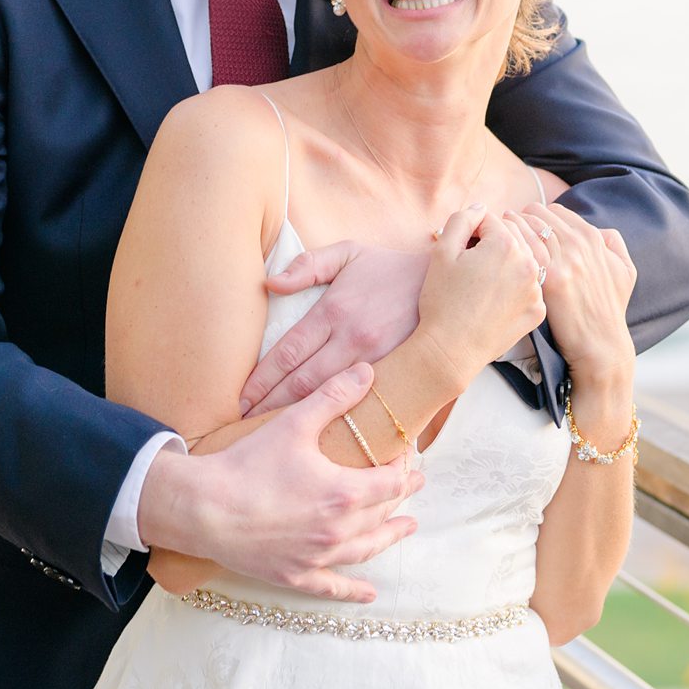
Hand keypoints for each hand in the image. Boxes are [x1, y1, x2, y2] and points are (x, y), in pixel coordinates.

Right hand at [141, 364, 424, 602]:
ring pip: (367, 547)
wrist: (203, 509)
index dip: (404, 467)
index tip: (407, 454)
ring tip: (408, 527)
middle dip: (401, 495)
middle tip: (414, 483)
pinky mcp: (295, 575)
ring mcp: (318, 557)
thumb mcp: (293, 424)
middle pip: (383, 512)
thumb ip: (333, 396)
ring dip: (390, 536)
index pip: (391, 481)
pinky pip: (332, 587)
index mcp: (344, 493)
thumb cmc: (247, 465)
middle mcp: (339, 530)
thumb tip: (367, 371)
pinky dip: (353, 591)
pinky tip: (369, 595)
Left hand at [240, 243, 431, 416]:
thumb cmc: (389, 270)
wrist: (448, 283)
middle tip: (244, 424)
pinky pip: (360, 403)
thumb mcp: (349, 253)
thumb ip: (308, 265)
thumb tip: (270, 284)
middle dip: (269, 406)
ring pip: (329, 397)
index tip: (240, 399)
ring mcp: (376, 360)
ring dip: (299, 416)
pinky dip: (338, 420)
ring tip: (272, 435)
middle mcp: (352, 339)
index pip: (288, 352)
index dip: (261, 379)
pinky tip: (320, 435)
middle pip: (301, 382)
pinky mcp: (396, 374)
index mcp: (334, 311)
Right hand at [415, 203, 546, 379]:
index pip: (492, 221)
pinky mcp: (538, 311)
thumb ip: (462, 219)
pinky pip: (529, 288)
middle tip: (471, 268)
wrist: (451, 349)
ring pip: (523, 262)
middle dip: (492, 246)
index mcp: (507, 245)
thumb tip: (480, 208)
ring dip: (507, 265)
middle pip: (512, 239)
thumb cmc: (443, 300)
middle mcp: (529, 264)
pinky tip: (496, 301)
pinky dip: (515, 289)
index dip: (472, 233)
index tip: (462, 252)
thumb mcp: (442, 251)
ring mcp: (536, 290)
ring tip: (483, 284)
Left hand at [517, 203, 634, 385]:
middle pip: (538, 214)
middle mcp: (579, 244)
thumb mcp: (625, 271)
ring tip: (500, 237)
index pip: (556, 211)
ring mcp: (565, 260)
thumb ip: (614, 243)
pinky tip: (501, 251)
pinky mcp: (550, 279)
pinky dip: (510, 243)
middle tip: (507, 230)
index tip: (528, 229)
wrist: (601, 344)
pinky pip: (523, 247)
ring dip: (511, 228)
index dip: (539, 218)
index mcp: (594, 238)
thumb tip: (598, 230)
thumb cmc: (610, 309)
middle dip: (521, 220)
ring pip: (527, 226)